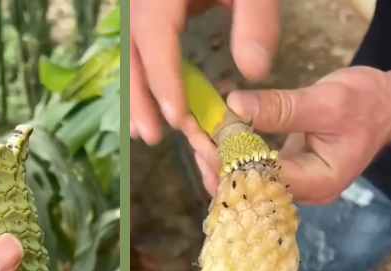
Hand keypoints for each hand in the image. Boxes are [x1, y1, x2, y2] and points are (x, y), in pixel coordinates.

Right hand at [132, 0, 279, 143]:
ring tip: (146, 131)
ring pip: (133, 53)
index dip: (164, 81)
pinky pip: (142, 47)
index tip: (177, 117)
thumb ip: (256, 20)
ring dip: (138, 93)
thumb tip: (255, 72)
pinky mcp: (154, 9)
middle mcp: (144, 0)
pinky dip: (146, 76)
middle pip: (133, 53)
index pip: (156, 39)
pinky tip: (154, 100)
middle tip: (151, 137)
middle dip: (140, 97)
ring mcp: (144, 4)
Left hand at [204, 66, 390, 202]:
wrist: (384, 105)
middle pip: (245, 188)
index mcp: (319, 183)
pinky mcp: (279, 171)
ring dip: (213, 157)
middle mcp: (301, 192)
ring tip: (192, 129)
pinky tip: (207, 134)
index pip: (263, 181)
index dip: (229, 162)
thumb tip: (234, 106)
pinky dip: (225, 151)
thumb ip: (281, 108)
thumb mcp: (326, 101)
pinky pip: (245, 169)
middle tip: (190, 130)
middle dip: (213, 160)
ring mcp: (289, 184)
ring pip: (240, 181)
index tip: (203, 138)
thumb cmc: (365, 103)